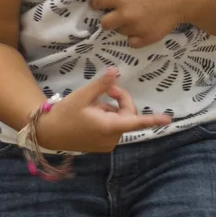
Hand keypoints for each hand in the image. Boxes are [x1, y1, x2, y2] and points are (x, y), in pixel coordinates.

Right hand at [33, 68, 171, 153]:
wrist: (48, 132)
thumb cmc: (64, 113)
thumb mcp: (83, 95)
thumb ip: (102, 84)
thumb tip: (116, 71)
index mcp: (109, 127)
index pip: (136, 122)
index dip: (152, 120)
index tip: (168, 120)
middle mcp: (111, 138)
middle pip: (127, 115)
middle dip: (120, 100)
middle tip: (107, 89)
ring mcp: (107, 144)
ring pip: (120, 121)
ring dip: (112, 109)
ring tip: (92, 104)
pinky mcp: (102, 145)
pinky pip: (113, 127)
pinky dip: (107, 117)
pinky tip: (91, 113)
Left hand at [91, 0, 202, 47]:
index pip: (97, 3)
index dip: (99, 2)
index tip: (104, 2)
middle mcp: (124, 15)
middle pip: (104, 23)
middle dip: (109, 17)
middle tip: (119, 12)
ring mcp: (135, 29)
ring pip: (119, 32)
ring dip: (124, 26)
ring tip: (137, 16)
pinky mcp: (147, 38)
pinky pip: (132, 42)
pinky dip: (135, 36)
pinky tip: (142, 27)